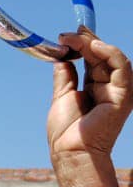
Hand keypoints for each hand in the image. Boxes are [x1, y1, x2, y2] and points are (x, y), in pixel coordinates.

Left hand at [48, 29, 132, 162]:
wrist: (71, 151)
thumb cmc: (66, 131)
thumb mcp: (62, 96)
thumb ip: (65, 76)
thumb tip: (62, 57)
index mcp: (93, 88)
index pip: (92, 59)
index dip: (81, 45)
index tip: (65, 36)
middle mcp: (108, 86)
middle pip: (100, 55)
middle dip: (84, 41)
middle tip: (66, 35)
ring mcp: (117, 90)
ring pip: (111, 57)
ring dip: (93, 43)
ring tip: (75, 39)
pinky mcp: (123, 94)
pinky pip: (121, 66)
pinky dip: (110, 52)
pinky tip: (94, 46)